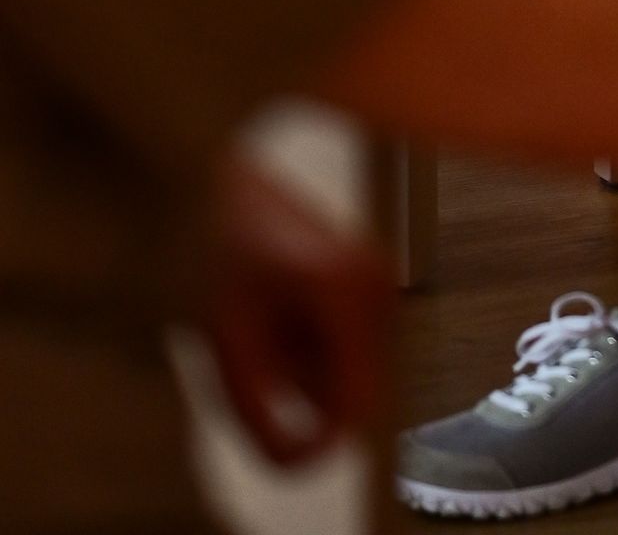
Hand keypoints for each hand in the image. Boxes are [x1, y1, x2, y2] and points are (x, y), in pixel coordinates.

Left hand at [199, 156, 392, 467]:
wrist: (213, 182)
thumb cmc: (212, 249)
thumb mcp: (224, 346)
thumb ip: (261, 416)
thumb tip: (303, 462)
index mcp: (345, 290)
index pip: (360, 404)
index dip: (319, 439)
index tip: (280, 442)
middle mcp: (376, 279)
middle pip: (361, 387)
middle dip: (309, 396)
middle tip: (258, 367)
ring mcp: (379, 272)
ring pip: (359, 367)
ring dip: (311, 373)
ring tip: (263, 335)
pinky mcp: (373, 272)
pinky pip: (356, 343)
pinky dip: (318, 349)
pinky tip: (280, 318)